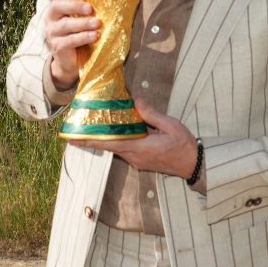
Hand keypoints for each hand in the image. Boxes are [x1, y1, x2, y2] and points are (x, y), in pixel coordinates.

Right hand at [42, 0, 97, 89]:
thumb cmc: (78, 33)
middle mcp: (50, 18)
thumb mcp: (79, 18)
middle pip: (57, 6)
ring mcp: (52, 33)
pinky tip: (95, 36)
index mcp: (56, 7)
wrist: (70, 61)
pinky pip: (70, 40)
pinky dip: (84, 37)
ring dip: (83, 23)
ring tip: (97, 23)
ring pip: (66, 25)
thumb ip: (85, 8)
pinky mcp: (57, 46)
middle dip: (75, 6)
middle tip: (90, 8)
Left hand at [71, 98, 197, 178]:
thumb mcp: (170, 125)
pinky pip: (124, 149)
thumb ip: (151, 114)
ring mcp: (138, 161)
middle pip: (109, 147)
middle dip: (93, 138)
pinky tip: (114, 131)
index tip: (74, 139)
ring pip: (116, 148)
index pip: (110, 144)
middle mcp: (135, 157)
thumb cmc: (183, 145)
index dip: (91, 141)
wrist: (194, 164)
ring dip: (105, 139)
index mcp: (141, 148)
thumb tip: (136, 102)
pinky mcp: (141, 161)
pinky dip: (116, 141)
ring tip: (91, 127)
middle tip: (77, 129)